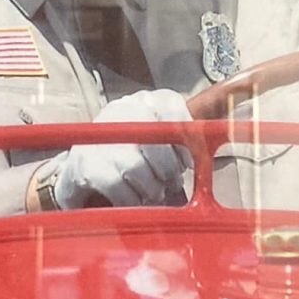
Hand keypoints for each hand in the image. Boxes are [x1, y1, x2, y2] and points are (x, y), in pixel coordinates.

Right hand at [49, 89, 191, 208]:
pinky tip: (132, 199)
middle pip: (156, 140)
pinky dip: (130, 198)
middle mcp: (122, 109)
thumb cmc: (130, 153)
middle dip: (167, 169)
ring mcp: (101, 134)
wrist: (81, 167)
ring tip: (150, 192)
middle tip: (168, 182)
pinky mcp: (85, 162)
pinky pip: (117, 185)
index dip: (186, 142)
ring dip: (150, 187)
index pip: (174, 111)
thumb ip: (187, 137)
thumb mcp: (160, 137)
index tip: (186, 163)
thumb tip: (217, 139)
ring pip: (137, 167)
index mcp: (147, 100)